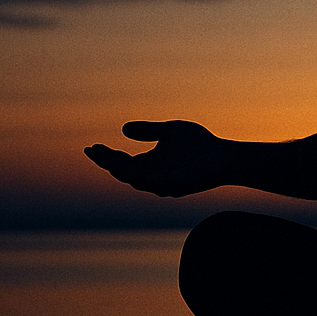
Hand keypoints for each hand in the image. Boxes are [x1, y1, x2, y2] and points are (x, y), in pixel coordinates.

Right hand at [84, 120, 229, 196]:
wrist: (224, 157)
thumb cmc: (200, 145)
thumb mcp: (169, 131)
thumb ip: (149, 130)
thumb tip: (124, 129)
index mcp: (149, 164)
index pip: (122, 162)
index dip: (106, 156)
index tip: (92, 146)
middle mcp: (151, 176)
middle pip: (122, 172)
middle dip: (107, 162)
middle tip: (93, 151)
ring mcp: (161, 183)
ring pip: (133, 179)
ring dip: (118, 168)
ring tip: (105, 157)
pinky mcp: (173, 186)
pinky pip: (151, 182)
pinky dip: (138, 175)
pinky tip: (128, 167)